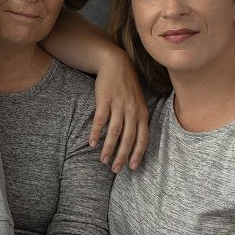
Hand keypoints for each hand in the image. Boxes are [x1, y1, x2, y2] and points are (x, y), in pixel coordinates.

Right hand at [88, 54, 148, 172]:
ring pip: (115, 132)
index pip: (143, 138)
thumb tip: (134, 141)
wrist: (116, 64)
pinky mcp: (105, 100)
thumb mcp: (138, 102)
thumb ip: (137, 120)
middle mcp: (132, 110)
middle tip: (116, 169)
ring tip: (103, 160)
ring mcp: (119, 105)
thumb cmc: (126, 86)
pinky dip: (96, 133)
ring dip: (109, 148)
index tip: (132, 167)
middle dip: (122, 156)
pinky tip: (91, 143)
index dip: (137, 154)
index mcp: (142, 113)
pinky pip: (100, 121)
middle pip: (128, 138)